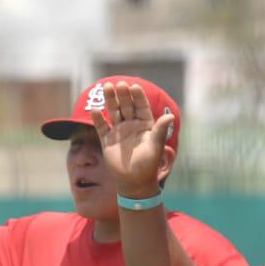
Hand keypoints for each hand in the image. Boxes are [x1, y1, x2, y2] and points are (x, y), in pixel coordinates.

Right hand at [92, 81, 173, 195]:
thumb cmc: (148, 164)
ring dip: (110, 101)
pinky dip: (98, 119)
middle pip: (126, 106)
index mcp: (145, 125)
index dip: (138, 97)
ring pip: (113, 112)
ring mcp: (119, 132)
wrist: (134, 181)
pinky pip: (102, 127)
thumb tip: (170, 116)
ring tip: (106, 87)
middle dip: (123, 95)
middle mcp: (132, 125)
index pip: (141, 106)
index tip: (134, 86)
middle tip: (119, 84)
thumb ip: (160, 130)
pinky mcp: (108, 140)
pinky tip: (95, 111)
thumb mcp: (155, 146)